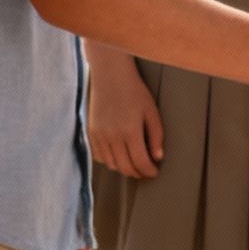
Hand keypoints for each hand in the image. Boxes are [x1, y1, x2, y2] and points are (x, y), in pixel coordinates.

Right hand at [88, 64, 162, 178]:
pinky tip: (119, 155)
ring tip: (134, 163)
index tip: (154, 172)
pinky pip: (99, 156)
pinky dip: (110, 161)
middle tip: (146, 171)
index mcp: (130, 131)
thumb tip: (157, 157)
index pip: (140, 162)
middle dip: (138, 173)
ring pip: (111, 164)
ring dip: (124, 168)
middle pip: (125, 167)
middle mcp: (112, 137)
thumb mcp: (151, 111)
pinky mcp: (91, 133)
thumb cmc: (134, 91)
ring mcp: (99, 136)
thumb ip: (156, 136)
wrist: (110, 76)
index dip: (149, 171)